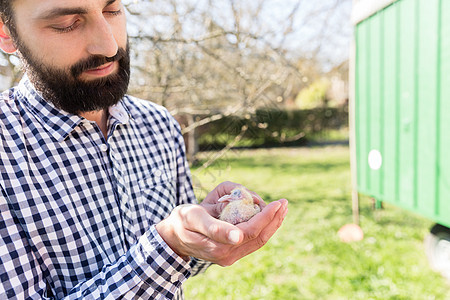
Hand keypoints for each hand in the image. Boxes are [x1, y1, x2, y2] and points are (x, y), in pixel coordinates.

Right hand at [155, 182, 287, 265]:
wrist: (174, 236)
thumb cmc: (183, 221)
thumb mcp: (194, 218)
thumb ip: (215, 227)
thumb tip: (238, 237)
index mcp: (219, 246)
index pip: (251, 231)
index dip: (267, 217)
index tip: (278, 202)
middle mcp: (227, 256)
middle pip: (259, 237)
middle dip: (274, 219)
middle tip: (284, 203)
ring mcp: (230, 257)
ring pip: (258, 241)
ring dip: (272, 225)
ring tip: (282, 209)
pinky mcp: (231, 254)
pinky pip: (253, 242)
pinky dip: (264, 229)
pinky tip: (270, 218)